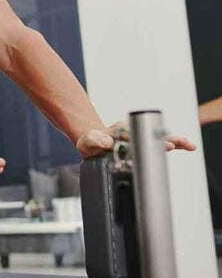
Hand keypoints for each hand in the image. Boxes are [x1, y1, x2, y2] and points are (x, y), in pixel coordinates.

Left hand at [76, 121, 197, 158]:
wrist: (94, 141)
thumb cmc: (91, 142)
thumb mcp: (88, 141)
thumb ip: (95, 140)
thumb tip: (107, 142)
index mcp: (119, 130)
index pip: (134, 135)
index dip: (145, 141)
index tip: (151, 144)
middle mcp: (133, 131)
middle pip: (151, 134)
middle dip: (162, 139)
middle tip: (172, 145)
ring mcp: (139, 136)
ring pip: (159, 137)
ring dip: (174, 140)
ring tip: (189, 145)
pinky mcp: (143, 143)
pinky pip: (160, 141)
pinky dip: (175, 144)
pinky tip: (188, 147)